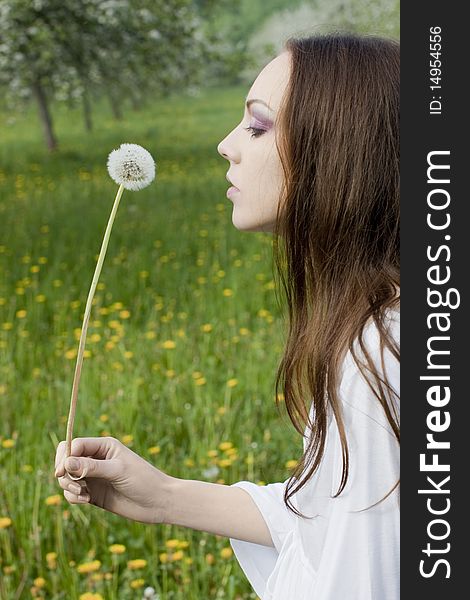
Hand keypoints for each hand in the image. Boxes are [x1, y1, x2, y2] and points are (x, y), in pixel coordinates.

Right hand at [54, 436, 170, 523]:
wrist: (157, 502)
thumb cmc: (143, 480)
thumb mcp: (118, 471)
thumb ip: (92, 467)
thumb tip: (66, 464)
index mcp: (104, 446)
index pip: (74, 445)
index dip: (65, 457)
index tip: (62, 472)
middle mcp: (96, 459)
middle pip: (66, 459)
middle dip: (64, 472)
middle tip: (75, 485)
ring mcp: (93, 476)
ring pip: (66, 477)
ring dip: (68, 486)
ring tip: (83, 495)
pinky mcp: (93, 493)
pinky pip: (72, 493)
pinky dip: (73, 497)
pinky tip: (86, 500)